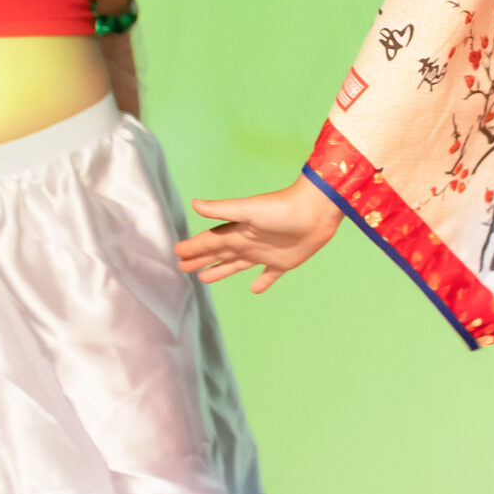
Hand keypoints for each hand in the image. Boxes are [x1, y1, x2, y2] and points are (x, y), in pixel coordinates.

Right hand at [176, 177, 343, 292]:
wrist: (316, 211)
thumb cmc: (282, 207)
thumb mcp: (248, 209)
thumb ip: (222, 210)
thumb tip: (194, 204)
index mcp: (238, 232)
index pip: (209, 241)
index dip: (194, 247)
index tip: (176, 253)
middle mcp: (248, 243)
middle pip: (219, 254)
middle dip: (201, 260)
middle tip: (183, 267)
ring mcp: (265, 253)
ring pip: (237, 265)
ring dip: (221, 271)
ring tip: (204, 278)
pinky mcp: (284, 262)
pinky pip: (269, 275)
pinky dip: (262, 282)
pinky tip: (255, 289)